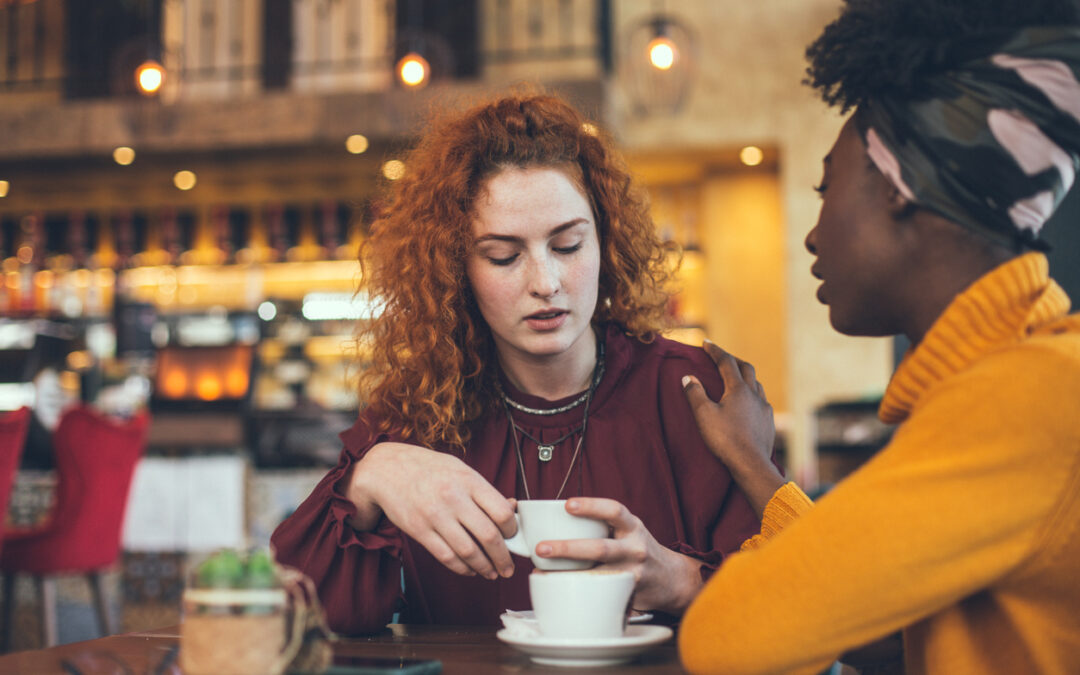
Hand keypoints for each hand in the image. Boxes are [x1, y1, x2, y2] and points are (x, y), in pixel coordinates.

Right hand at [347, 442, 516, 579]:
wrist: (387, 470)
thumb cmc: (429, 469)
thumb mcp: (460, 470)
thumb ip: (484, 491)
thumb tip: (512, 509)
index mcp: (469, 481)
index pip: (502, 512)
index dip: (512, 530)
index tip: (513, 536)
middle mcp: (454, 498)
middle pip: (489, 536)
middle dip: (503, 558)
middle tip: (508, 567)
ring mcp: (435, 516)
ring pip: (469, 552)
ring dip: (485, 568)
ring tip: (492, 573)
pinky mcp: (420, 531)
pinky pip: (447, 557)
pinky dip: (462, 568)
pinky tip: (470, 570)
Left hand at [533, 498, 703, 614]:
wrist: (671, 579)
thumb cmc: (637, 549)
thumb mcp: (628, 530)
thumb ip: (602, 526)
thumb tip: (556, 521)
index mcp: (632, 527)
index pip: (614, 510)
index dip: (591, 506)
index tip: (567, 505)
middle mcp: (635, 549)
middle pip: (601, 549)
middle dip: (568, 548)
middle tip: (541, 548)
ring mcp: (632, 574)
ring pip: (598, 576)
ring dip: (568, 575)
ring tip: (542, 573)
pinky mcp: (627, 594)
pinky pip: (601, 593)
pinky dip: (578, 591)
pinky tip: (558, 590)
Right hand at [682, 340, 783, 517]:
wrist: (751, 464)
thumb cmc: (725, 439)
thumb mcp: (704, 415)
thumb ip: (695, 393)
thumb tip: (688, 377)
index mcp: (738, 389)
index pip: (726, 362)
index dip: (715, 350)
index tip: (705, 343)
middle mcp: (754, 394)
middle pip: (746, 368)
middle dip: (732, 360)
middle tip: (721, 358)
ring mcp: (764, 408)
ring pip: (757, 384)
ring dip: (745, 377)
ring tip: (735, 379)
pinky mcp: (769, 422)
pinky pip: (761, 400)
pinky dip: (752, 394)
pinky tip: (748, 403)